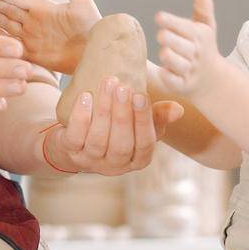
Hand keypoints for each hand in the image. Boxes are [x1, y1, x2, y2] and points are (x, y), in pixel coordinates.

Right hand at [0, 0, 101, 75]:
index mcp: (44, 8)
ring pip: (8, 24)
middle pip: (8, 8)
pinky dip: (3, 39)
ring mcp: (33, 37)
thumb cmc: (93, 28)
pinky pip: (14, 46)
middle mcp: (35, 21)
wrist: (96, 54)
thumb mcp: (82, 4)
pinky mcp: (34, 54)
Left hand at [42, 74, 183, 175]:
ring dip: (103, 110)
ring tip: (107, 84)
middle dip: (122, 114)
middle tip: (123, 87)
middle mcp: (115, 165)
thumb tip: (178, 109)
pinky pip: (75, 137)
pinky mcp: (70, 152)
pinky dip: (80, 117)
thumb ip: (156, 117)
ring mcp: (91, 161)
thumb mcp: (138, 124)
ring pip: (99, 139)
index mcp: (138, 159)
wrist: (75, 138)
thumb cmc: (115, 128)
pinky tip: (85, 97)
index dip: (143, 121)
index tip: (141, 95)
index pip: (145, 143)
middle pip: (121, 143)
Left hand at [150, 0, 232, 100]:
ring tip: (165, 51)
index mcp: (199, 35)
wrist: (213, 80)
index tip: (159, 16)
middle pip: (179, 44)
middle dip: (169, 38)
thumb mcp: (206, 26)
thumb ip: (203, 5)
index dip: (171, 22)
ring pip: (175, 62)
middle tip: (161, 35)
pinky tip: (163, 70)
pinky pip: (172, 80)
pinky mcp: (182, 86)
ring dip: (168, 56)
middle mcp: (195, 53)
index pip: (185, 27)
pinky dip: (166, 75)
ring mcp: (189, 70)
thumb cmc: (203, 47)